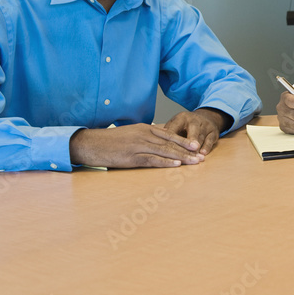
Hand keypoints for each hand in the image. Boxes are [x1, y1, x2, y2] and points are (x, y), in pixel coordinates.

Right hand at [69, 124, 204, 168]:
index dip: (185, 141)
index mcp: (145, 128)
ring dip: (182, 157)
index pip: (170, 135)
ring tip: (195, 162)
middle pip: (171, 143)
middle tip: (202, 156)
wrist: (91, 143)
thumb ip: (146, 136)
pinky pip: (152, 160)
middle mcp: (144, 135)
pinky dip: (165, 162)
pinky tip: (176, 165)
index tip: (197, 146)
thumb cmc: (111, 141)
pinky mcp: (132, 157)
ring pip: (165, 151)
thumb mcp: (131, 133)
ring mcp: (138, 146)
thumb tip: (159, 139)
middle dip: (188, 150)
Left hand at [163, 108, 230, 154]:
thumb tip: (154, 138)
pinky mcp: (213, 132)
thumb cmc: (186, 125)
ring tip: (193, 156)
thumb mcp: (175, 124)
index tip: (164, 145)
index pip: (175, 127)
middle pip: (192, 130)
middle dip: (190, 140)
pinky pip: (210, 140)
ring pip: (201, 137)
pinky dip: (207, 147)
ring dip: (197, 147)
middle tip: (188, 148)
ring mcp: (205, 126)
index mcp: (181, 118)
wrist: (207, 117)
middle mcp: (194, 120)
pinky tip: (203, 153)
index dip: (170, 137)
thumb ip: (167, 131)